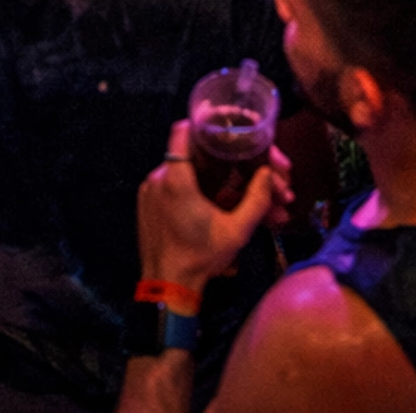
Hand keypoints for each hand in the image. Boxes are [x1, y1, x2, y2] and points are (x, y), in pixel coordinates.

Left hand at [135, 119, 290, 297]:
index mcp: (177, 179)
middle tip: (241, 173)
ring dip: (208, 179)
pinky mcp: (147, 205)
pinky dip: (191, 190)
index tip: (225, 129)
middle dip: (221, 162)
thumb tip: (269, 172)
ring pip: (183, 172)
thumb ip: (257, 200)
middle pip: (191, 154)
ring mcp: (149, 192)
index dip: (204, 125)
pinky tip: (214, 203)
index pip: (184, 131)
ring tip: (233, 197)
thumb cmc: (201, 258)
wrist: (168, 289)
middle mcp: (158, 178)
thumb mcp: (236, 232)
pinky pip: (171, 187)